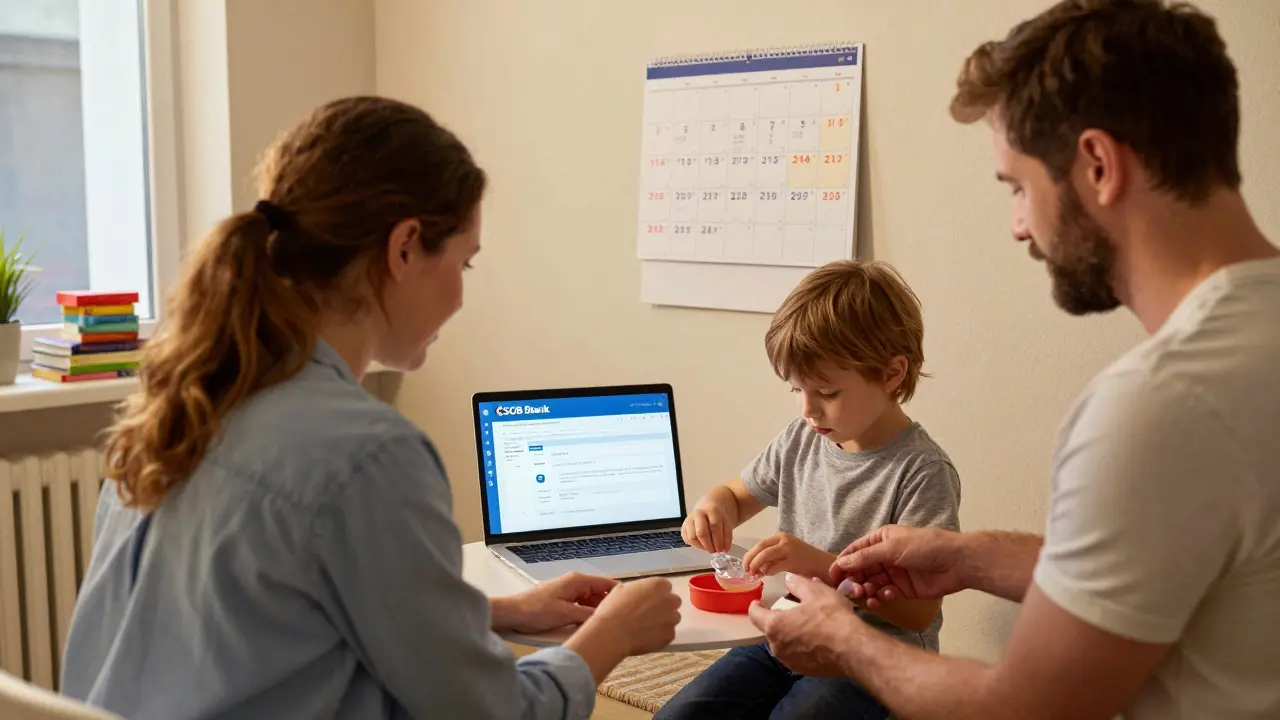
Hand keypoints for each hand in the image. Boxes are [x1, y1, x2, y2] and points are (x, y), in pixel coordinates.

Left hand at [497, 572, 617, 633]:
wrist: (512, 614)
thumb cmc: (537, 611)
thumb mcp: (567, 614)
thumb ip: (589, 614)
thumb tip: (608, 616)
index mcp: (578, 581)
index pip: (607, 583)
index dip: (619, 595)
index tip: (629, 607)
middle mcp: (574, 583)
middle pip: (599, 593)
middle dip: (606, 607)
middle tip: (616, 622)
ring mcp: (567, 591)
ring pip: (589, 601)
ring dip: (594, 612)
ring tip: (601, 626)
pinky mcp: (560, 600)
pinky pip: (579, 606)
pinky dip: (584, 614)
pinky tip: (586, 626)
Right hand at [583, 577, 681, 655]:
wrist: (613, 633)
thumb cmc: (614, 608)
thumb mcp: (623, 589)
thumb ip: (640, 589)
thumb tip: (642, 594)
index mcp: (659, 585)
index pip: (665, 587)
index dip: (655, 595)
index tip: (647, 601)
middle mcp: (670, 600)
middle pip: (672, 602)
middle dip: (664, 607)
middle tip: (648, 614)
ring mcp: (672, 618)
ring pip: (672, 618)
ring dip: (663, 621)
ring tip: (645, 627)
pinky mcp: (670, 635)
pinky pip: (668, 634)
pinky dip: (660, 636)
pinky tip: (645, 637)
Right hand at [682, 502, 733, 552]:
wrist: (707, 509)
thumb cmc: (717, 519)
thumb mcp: (726, 524)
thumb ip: (727, 537)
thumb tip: (724, 550)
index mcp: (711, 511)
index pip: (714, 526)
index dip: (718, 540)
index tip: (721, 550)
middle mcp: (698, 514)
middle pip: (701, 532)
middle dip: (708, 545)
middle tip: (713, 551)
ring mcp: (688, 520)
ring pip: (692, 537)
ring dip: (701, 546)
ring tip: (708, 548)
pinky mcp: (683, 527)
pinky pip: (687, 540)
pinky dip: (695, 545)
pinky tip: (703, 545)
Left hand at [743, 532, 835, 578]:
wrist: (825, 564)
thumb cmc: (805, 561)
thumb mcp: (786, 555)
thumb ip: (771, 559)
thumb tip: (755, 568)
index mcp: (781, 537)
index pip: (760, 544)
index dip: (750, 555)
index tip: (744, 565)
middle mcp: (784, 540)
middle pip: (761, 548)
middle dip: (750, 560)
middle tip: (747, 571)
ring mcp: (789, 549)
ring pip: (766, 555)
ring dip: (757, 566)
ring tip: (756, 574)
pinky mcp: (794, 561)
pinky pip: (775, 566)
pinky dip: (769, 571)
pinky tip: (769, 575)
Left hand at [747, 574, 862, 676]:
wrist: (853, 649)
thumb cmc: (831, 617)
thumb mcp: (816, 592)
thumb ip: (797, 584)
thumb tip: (788, 579)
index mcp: (775, 625)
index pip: (754, 614)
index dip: (756, 606)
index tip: (760, 601)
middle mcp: (777, 646)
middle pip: (770, 629)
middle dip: (779, 619)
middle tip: (794, 611)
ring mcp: (789, 661)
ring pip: (784, 643)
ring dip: (791, 634)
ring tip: (808, 625)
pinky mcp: (803, 671)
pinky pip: (797, 655)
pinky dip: (802, 647)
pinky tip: (817, 641)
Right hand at [829, 525, 965, 608]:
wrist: (957, 562)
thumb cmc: (925, 547)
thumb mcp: (892, 548)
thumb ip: (865, 557)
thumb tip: (841, 562)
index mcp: (881, 540)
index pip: (855, 552)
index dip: (843, 563)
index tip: (832, 577)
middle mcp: (885, 556)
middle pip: (861, 570)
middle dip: (855, 580)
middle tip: (852, 590)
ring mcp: (895, 573)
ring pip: (872, 584)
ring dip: (867, 591)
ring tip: (868, 596)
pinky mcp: (904, 589)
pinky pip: (886, 595)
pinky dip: (883, 597)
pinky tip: (888, 597)